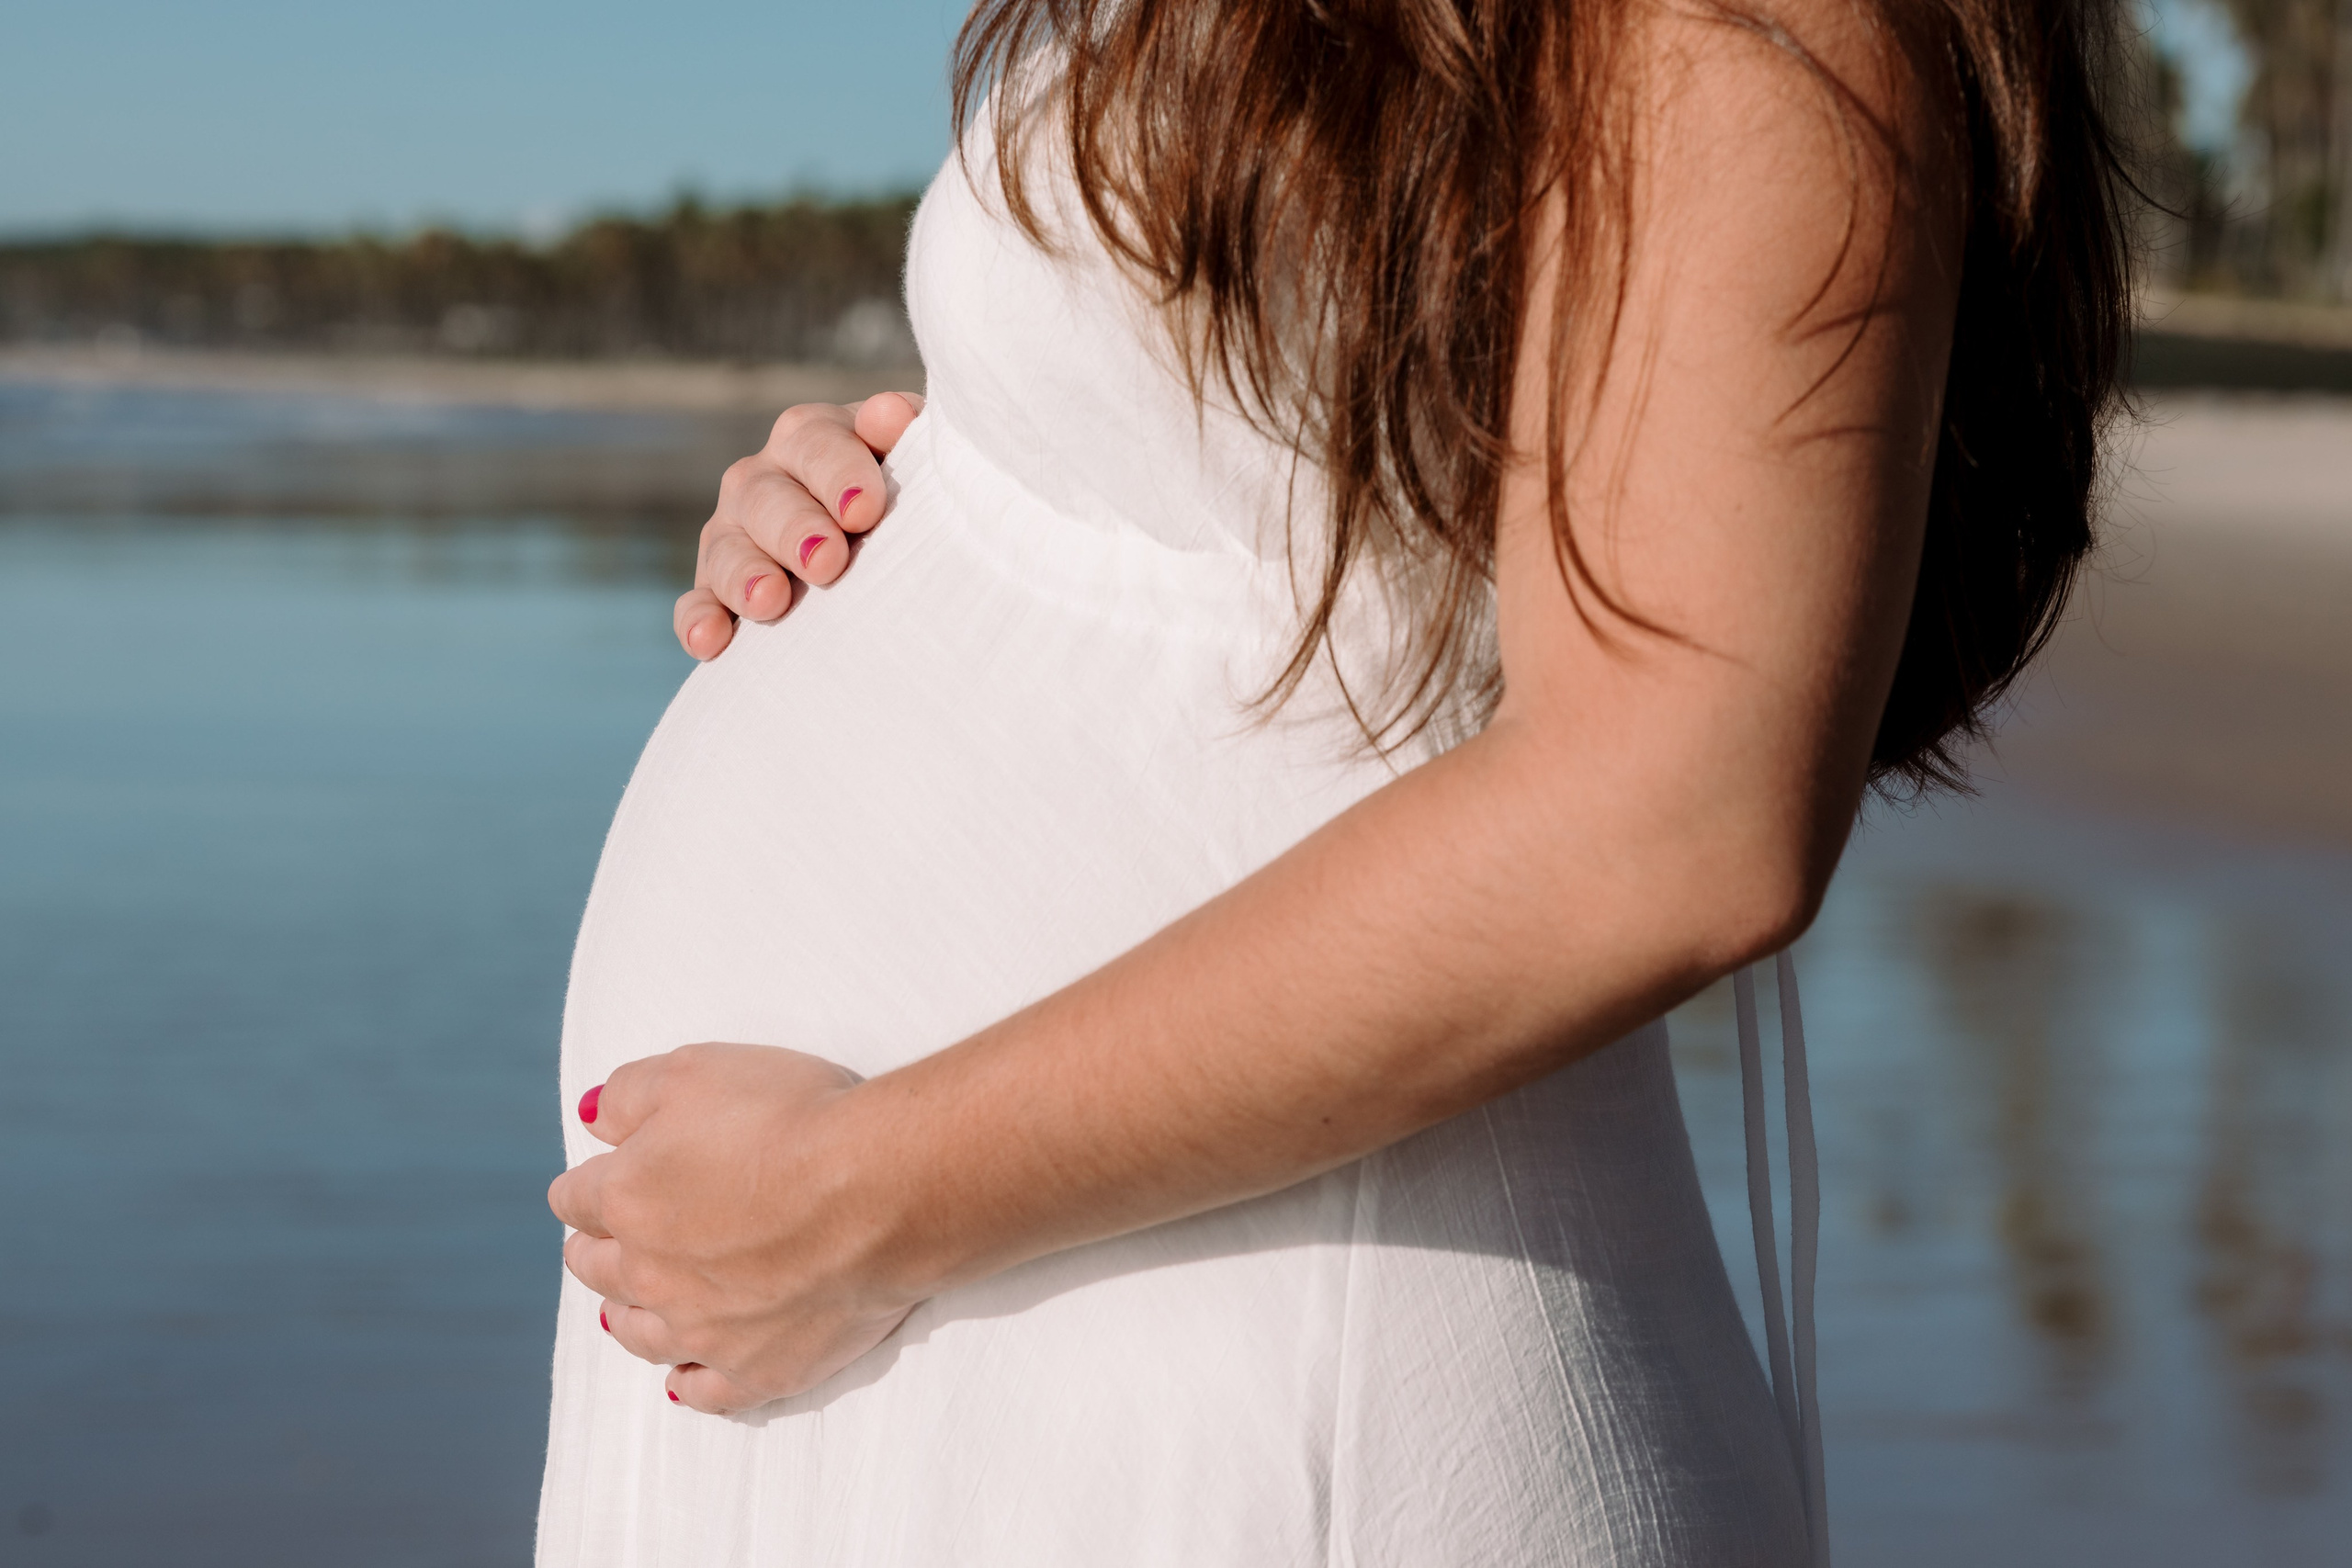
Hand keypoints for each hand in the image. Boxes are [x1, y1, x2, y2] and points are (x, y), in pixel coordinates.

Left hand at [547, 1043, 923, 1413]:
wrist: (880, 1187)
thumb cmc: (793, 1116)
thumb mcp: (695, 1068)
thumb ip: (628, 1093)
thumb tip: (593, 1120)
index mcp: (626, 1198)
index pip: (575, 1199)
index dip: (590, 1184)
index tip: (604, 1177)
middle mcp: (649, 1274)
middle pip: (597, 1269)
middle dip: (599, 1248)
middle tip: (612, 1239)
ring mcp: (701, 1331)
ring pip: (637, 1334)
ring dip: (628, 1315)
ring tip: (628, 1308)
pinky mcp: (756, 1368)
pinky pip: (703, 1392)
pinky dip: (687, 1381)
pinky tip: (682, 1376)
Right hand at [675, 390, 926, 659]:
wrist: (890, 544)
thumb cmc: (911, 495)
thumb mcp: (916, 455)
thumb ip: (908, 432)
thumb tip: (889, 415)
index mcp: (812, 437)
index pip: (815, 442)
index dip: (838, 473)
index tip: (865, 511)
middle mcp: (764, 478)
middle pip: (765, 496)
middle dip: (795, 529)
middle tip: (827, 561)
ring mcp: (734, 532)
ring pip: (726, 547)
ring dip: (744, 575)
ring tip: (770, 601)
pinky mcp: (717, 587)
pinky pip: (699, 601)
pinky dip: (700, 620)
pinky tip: (708, 641)